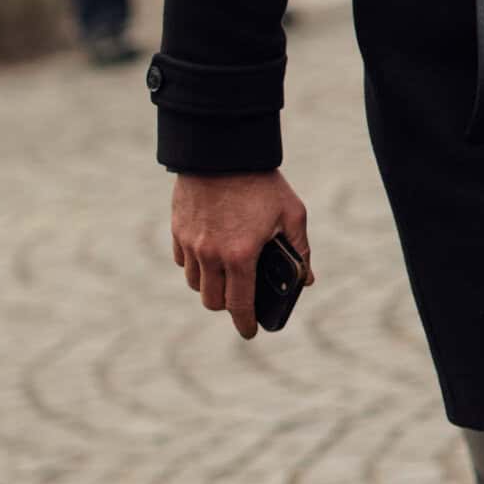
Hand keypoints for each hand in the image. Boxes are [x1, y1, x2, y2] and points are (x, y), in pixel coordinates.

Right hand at [171, 171, 312, 340]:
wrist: (221, 150)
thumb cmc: (262, 182)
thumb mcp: (291, 214)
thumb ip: (300, 250)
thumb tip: (306, 280)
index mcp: (241, 256)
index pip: (239, 305)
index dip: (245, 324)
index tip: (250, 332)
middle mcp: (211, 255)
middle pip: (212, 301)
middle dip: (226, 306)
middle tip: (239, 299)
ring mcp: (191, 243)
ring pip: (196, 284)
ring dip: (210, 286)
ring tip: (224, 276)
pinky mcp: (177, 230)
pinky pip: (183, 262)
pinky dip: (195, 266)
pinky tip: (208, 255)